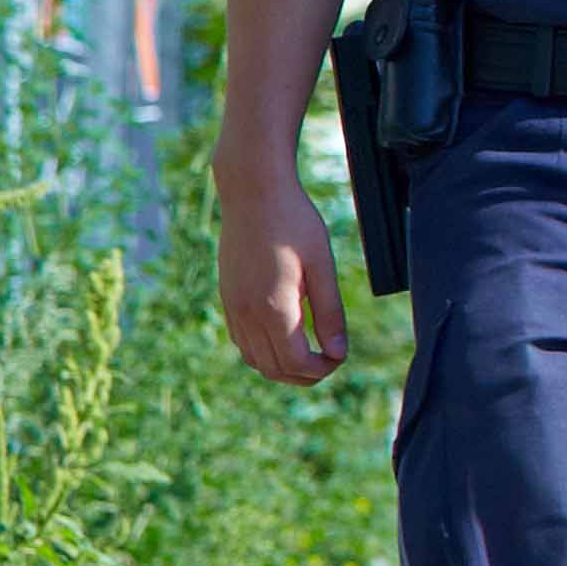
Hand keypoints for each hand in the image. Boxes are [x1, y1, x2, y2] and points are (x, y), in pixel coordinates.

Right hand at [218, 159, 345, 386]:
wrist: (253, 191)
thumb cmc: (294, 222)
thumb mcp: (322, 265)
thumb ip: (330, 312)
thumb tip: (338, 352)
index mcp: (274, 307)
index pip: (296, 362)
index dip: (321, 369)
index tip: (339, 356)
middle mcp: (247, 313)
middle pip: (274, 369)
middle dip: (304, 375)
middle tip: (329, 361)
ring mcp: (232, 306)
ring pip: (254, 359)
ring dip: (281, 367)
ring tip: (309, 355)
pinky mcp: (227, 297)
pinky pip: (241, 341)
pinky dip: (263, 351)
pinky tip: (283, 337)